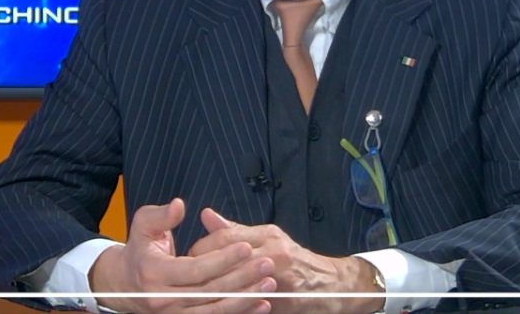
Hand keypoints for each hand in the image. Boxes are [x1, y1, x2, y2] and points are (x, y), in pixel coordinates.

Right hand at [91, 199, 276, 313]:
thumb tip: (179, 205)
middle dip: (242, 278)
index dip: (222, 259)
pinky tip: (261, 304)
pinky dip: (241, 312)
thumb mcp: (143, 226)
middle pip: (210, 291)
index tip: (246, 246)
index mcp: (154, 274)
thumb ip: (161, 215)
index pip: (194, 269)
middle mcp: (164, 300)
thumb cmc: (139, 251)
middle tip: (267, 263)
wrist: (125, 284)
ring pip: (216, 309)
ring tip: (270, 283)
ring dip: (246, 298)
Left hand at [189, 209, 384, 313]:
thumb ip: (236, 231)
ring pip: (236, 284)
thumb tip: (206, 215)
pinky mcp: (284, 302)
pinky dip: (235, 305)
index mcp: (267, 236)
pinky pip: (252, 303)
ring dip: (215, 291)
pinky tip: (221, 306)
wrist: (334, 286)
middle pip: (227, 260)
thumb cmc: (296, 261)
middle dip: (202, 272)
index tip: (185, 257)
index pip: (225, 238)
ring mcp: (280, 280)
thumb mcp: (268, 239)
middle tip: (185, 280)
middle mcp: (274, 254)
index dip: (201, 249)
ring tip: (199, 296)